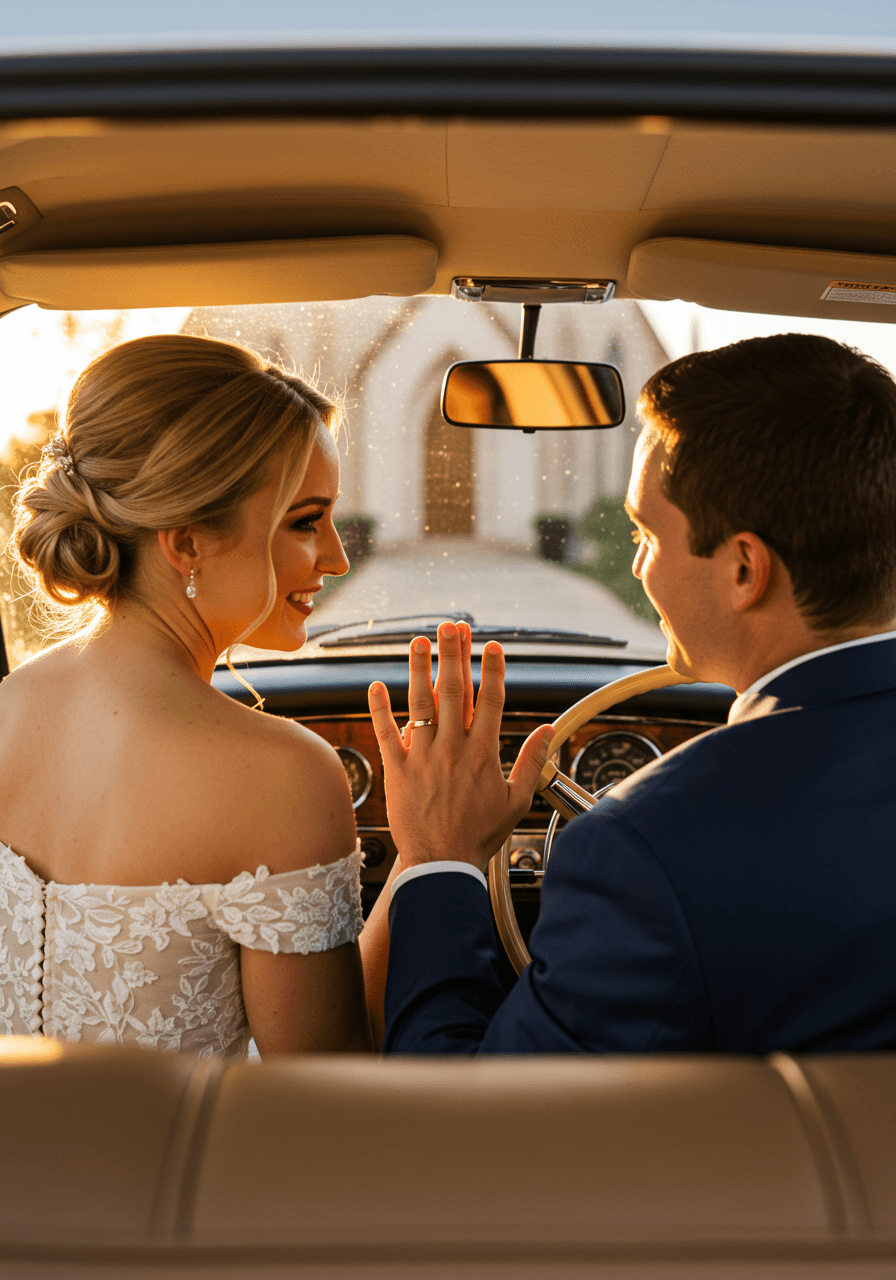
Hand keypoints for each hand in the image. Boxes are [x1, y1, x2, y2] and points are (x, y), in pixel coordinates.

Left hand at [368, 621, 553, 873]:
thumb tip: (548, 731)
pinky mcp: (397, 770)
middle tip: (452, 626)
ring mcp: (423, 757)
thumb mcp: (516, 800)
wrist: (441, 863)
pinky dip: (380, 708)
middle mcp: (453, 749)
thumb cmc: (480, 834)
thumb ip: (532, 761)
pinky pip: (386, 733)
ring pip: (420, 704)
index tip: (490, 645)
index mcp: (483, 754)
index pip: (490, 701)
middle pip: (454, 691)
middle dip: (453, 655)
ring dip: (419, 669)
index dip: (491, 670)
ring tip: (419, 641)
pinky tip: (376, 684)